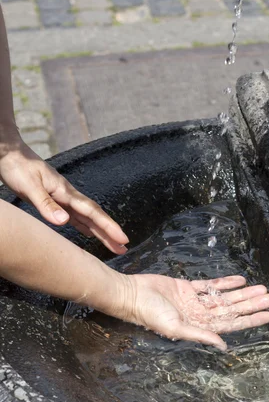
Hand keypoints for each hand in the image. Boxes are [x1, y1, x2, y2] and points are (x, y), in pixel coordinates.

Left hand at [0, 137, 128, 253]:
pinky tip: (91, 233)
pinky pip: (76, 217)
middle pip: (94, 217)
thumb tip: (65, 221)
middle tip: (124, 247)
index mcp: (65, 193)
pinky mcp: (56, 201)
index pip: (92, 212)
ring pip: (87, 218)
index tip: (121, 238)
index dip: (108, 226)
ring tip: (114, 244)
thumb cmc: (18, 168)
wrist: (10, 154)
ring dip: (101, 232)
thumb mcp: (30, 187)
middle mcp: (68, 196)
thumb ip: (46, 205)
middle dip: (110, 232)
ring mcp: (63, 199)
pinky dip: (86, 227)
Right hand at [116, 273, 268, 349]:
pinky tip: (240, 279)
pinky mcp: (187, 287)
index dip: (251, 319)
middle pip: (232, 309)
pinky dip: (225, 283)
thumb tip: (223, 346)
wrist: (132, 294)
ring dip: (242, 293)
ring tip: (262, 288)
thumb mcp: (176, 328)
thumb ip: (200, 335)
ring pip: (224, 297)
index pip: (232, 323)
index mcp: (199, 326)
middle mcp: (200, 315)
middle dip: (252, 304)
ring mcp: (194, 301)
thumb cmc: (150, 314)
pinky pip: (210, 285)